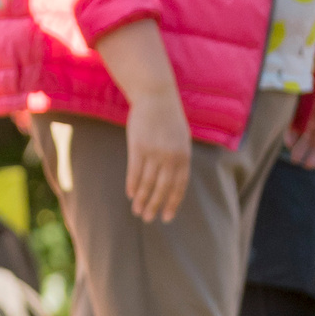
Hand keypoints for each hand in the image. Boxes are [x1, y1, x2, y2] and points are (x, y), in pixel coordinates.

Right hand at [124, 87, 193, 221]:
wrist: (156, 96)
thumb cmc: (168, 117)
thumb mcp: (182, 137)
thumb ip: (180, 158)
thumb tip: (176, 179)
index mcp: (184, 155)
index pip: (179, 186)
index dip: (173, 203)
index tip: (166, 217)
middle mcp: (171, 156)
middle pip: (163, 188)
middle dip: (155, 205)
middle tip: (148, 219)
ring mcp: (154, 152)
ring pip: (148, 182)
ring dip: (142, 199)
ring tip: (137, 211)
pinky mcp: (138, 146)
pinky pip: (135, 171)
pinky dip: (132, 184)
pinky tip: (130, 194)